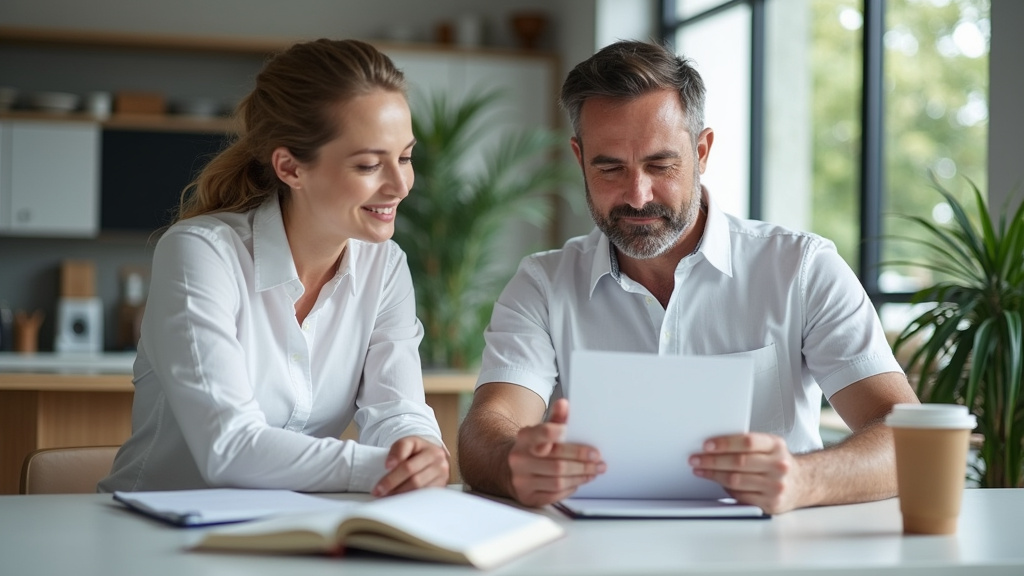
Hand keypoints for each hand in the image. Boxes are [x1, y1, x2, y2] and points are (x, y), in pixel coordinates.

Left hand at [372, 436, 449, 496]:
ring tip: (386, 495)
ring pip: (417, 486)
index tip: (385, 467)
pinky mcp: (441, 486)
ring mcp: (441, 474)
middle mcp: (437, 459)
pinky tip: (400, 499)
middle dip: (392, 482)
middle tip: (378, 490)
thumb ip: (397, 450)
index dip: (396, 458)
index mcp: (426, 446)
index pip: (407, 449)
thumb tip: (390, 466)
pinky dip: (409, 499)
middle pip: (411, 472)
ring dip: (399, 493)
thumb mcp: (407, 444)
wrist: (433, 459)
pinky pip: (423, 496)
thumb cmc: (417, 453)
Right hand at [507, 398, 605, 506]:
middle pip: (557, 462)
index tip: (577, 435)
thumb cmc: (534, 448)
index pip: (543, 433)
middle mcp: (519, 459)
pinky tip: (580, 480)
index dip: (560, 433)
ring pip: (558, 481)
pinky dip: (572, 487)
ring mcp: (522, 480)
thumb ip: (556, 419)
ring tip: (595, 470)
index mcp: (524, 438)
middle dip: (582, 461)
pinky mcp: (529, 496)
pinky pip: (556, 494)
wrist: (511, 469)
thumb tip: (564, 404)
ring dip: (581, 476)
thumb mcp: (542, 431)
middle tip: (597, 458)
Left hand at [689, 433, 803, 513]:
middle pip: (739, 462)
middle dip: (712, 461)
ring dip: (714, 475)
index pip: (747, 442)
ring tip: (700, 470)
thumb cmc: (777, 463)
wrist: (802, 484)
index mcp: (776, 446)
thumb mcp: (769, 447)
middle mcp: (779, 465)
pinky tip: (717, 483)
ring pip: (736, 480)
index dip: (725, 443)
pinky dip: (725, 489)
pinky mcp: (770, 504)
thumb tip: (713, 445)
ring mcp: (776, 486)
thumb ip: (748, 444)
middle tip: (695, 459)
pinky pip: (740, 496)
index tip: (706, 445)